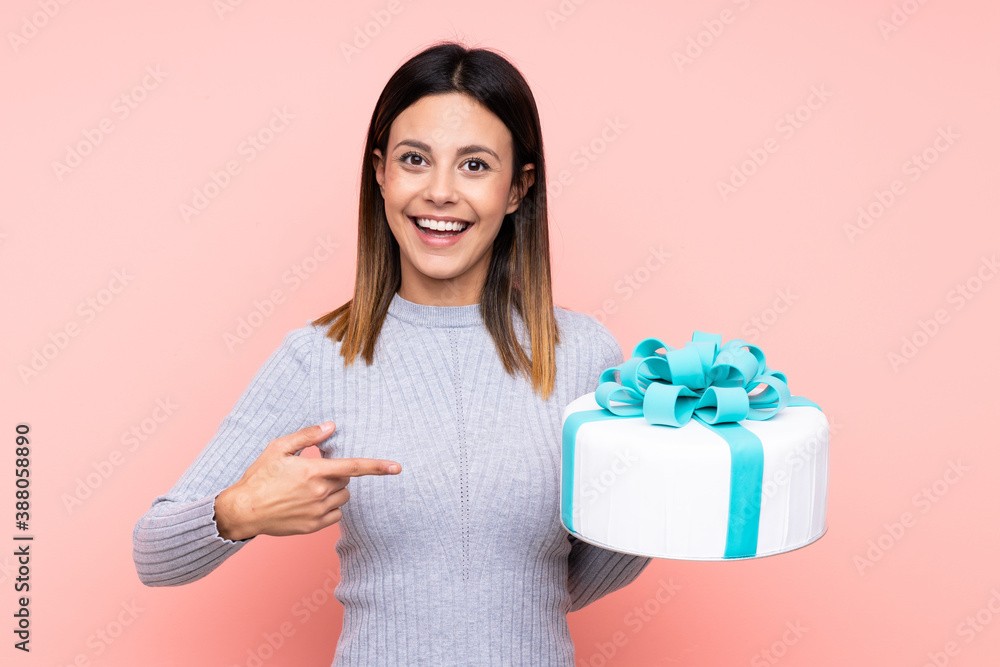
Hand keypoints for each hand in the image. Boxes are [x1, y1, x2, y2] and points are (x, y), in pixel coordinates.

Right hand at [213, 421, 399, 539]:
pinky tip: (308, 504)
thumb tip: (331, 426)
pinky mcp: (313, 527)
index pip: (354, 467)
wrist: (243, 510)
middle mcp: (319, 493)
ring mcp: (317, 512)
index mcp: (314, 471)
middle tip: (312, 474)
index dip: (378, 466)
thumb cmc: (259, 476)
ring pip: (343, 498)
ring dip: (334, 491)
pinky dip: (329, 508)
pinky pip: (335, 514)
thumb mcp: (279, 448)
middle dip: (336, 475)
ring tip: (308, 489)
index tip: (398, 468)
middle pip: (346, 481)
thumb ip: (308, 436)